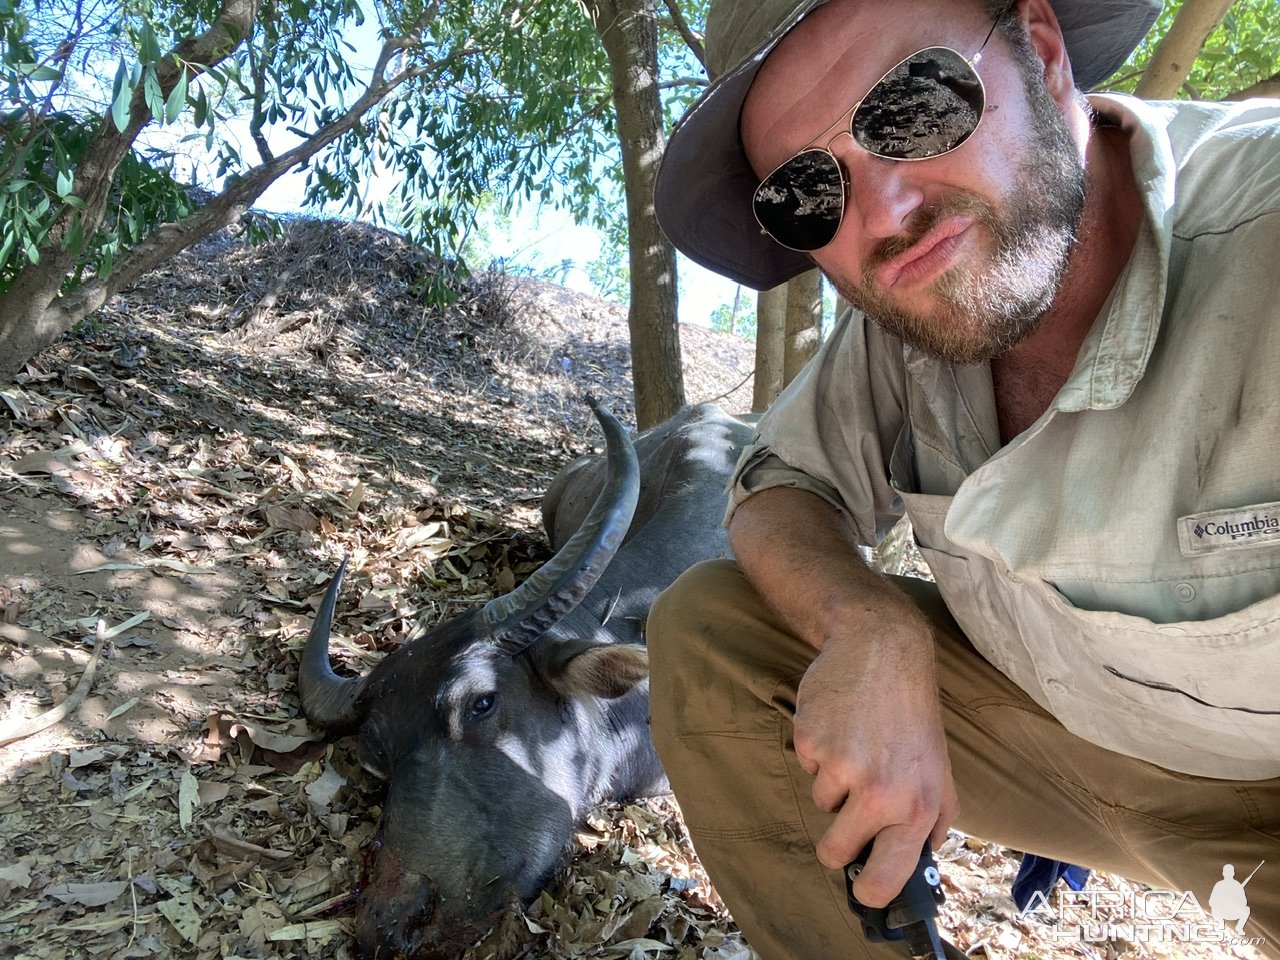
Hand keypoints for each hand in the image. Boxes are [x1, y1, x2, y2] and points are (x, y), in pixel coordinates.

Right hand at [793, 620, 957, 908]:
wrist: (882, 650)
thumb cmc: (913, 713)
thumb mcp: (940, 768)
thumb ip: (931, 820)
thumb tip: (914, 866)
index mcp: (917, 807)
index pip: (887, 878)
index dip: (871, 892)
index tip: (864, 891)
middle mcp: (880, 794)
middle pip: (835, 850)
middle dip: (837, 839)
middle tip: (849, 809)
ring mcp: (841, 767)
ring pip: (820, 803)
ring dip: (833, 782)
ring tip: (856, 745)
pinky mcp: (810, 742)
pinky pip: (806, 766)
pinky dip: (818, 751)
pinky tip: (839, 725)